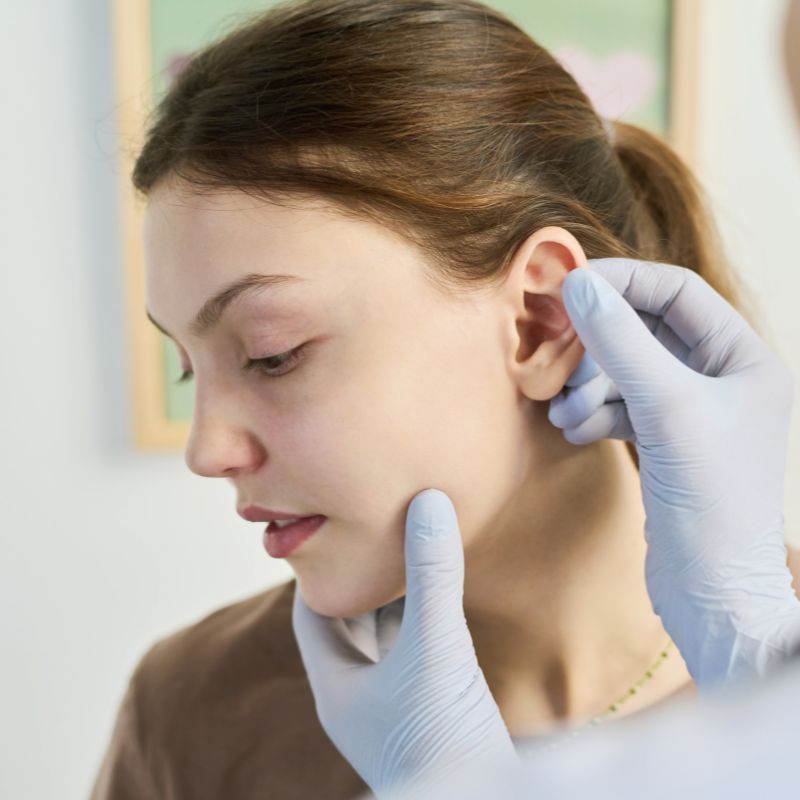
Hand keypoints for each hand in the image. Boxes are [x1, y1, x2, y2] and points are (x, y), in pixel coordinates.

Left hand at [291, 488, 519, 798]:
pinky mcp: (429, 718)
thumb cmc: (443, 737)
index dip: (324, 571)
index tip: (343, 530)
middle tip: (382, 534)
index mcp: (336, 687)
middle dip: (365, 582)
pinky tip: (446, 605)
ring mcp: (393, 712)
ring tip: (415, 557)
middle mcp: (358, 700)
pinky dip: (425, 628)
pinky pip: (418, 658)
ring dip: (398, 604)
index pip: (313, 614)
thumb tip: (428, 500)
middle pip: (350, 625)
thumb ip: (432, 575)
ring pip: (386, 643)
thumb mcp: (435, 646)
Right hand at [550, 258, 799, 689]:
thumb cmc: (710, 500)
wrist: (711, 592)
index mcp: (744, 358)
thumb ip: (620, 341)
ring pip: (627, 372)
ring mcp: (693, 413)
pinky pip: (621, 407)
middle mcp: (722, 379)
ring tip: (563, 412)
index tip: (568, 286)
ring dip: (588, 385)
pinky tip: (573, 430)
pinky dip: (594, 413)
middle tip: (556, 358)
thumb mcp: (666, 408)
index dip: (621, 282)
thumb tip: (577, 283)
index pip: (677, 292)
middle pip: (645, 332)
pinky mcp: (667, 444)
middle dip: (597, 346)